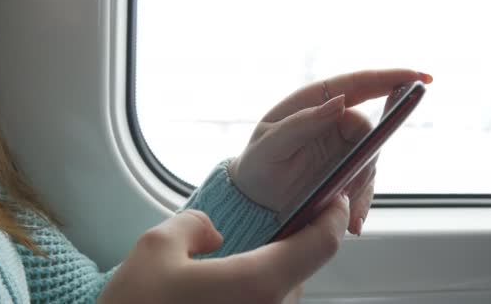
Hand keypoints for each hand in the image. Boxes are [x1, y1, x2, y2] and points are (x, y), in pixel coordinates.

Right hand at [98, 195, 349, 303]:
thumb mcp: (156, 247)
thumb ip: (195, 225)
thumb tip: (214, 234)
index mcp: (257, 284)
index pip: (321, 245)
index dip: (334, 216)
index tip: (334, 197)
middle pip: (299, 270)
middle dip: (284, 246)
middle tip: (256, 231)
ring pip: (279, 293)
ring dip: (264, 275)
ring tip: (222, 270)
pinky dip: (251, 296)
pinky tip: (215, 295)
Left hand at [229, 69, 431, 234]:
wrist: (254, 201)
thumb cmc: (257, 166)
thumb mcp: (271, 144)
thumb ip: (303, 122)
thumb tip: (340, 102)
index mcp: (316, 101)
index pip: (359, 83)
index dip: (392, 77)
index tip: (421, 78)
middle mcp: (335, 120)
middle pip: (371, 129)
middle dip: (367, 157)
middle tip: (351, 183)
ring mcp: (344, 147)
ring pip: (372, 160)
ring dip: (361, 185)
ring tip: (341, 207)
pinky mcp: (348, 171)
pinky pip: (367, 183)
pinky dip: (362, 202)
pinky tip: (354, 221)